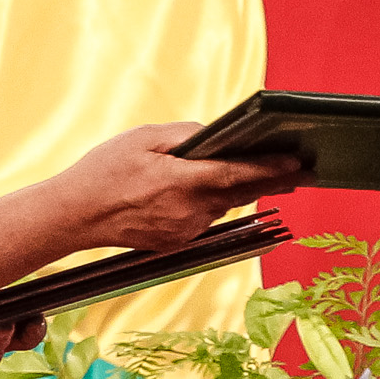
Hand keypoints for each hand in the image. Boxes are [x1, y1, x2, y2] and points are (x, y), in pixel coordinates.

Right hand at [64, 124, 295, 252]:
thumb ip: (184, 136)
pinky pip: (205, 218)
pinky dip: (214, 203)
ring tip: (269, 173)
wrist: (75, 216)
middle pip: (240, 193)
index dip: (271, 168)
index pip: (238, 175)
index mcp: (182, 182)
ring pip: (223, 206)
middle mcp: (189, 212)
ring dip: (241, 190)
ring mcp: (184, 231)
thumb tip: (213, 136)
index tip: (298, 162)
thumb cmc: (105, 171)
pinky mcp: (176, 242)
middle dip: (273, 180)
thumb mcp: (142, 138)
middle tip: (304, 169)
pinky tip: (216, 190)